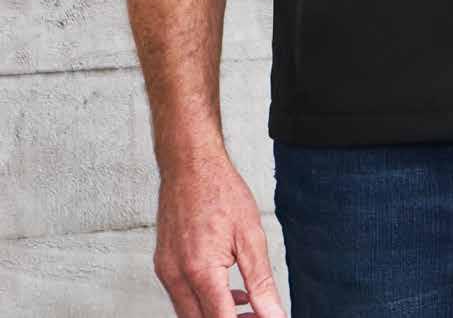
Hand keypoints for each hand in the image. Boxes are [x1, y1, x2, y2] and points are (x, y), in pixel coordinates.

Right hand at [153, 147, 286, 316]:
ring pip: (190, 314)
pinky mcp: (163, 265)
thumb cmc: (219, 191)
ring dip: (217, 315)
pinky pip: (182, 297)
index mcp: (201, 270)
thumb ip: (261, 282)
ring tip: (249, 306)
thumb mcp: (251, 236)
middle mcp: (177, 276)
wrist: (190, 164)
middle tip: (258, 315)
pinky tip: (230, 292)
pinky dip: (205, 301)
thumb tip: (274, 315)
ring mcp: (166, 272)